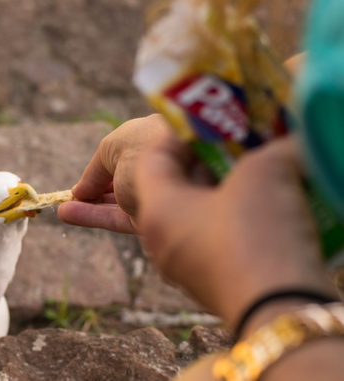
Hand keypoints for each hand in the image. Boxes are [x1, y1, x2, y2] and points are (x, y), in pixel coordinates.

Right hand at [58, 114, 168, 233]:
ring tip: (61, 210)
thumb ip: (96, 173)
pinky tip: (66, 213)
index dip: (104, 170)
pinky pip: (120, 218)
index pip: (127, 155)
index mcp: (157, 138)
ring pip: (119, 202)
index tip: (83, 184)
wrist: (182, 172)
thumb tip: (79, 192)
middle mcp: (161, 165)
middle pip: (123, 181)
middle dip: (96, 191)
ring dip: (89, 205)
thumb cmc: (146, 147)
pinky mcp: (157, 221)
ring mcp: (160, 195)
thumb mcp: (112, 150)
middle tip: (72, 200)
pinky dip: (93, 216)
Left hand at [134, 134, 336, 325]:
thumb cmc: (258, 233)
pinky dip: (221, 220)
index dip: (179, 135)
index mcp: (156, 208)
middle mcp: (158, 238)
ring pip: (187, 215)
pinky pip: (205, 239)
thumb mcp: (262, 175)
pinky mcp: (204, 282)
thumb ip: (264, 148)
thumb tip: (280, 138)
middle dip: (195, 164)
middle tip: (225, 146)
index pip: (152, 159)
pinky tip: (252, 210)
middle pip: (167, 188)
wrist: (280, 309)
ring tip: (241, 175)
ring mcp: (179, 264)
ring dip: (209, 193)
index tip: (210, 125)